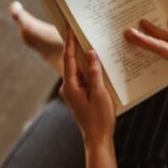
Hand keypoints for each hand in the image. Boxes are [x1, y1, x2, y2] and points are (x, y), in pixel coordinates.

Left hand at [60, 28, 115, 143]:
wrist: (97, 139)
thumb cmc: (99, 118)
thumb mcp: (99, 93)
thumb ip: (94, 72)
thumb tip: (90, 53)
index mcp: (70, 86)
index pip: (68, 58)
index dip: (69, 42)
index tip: (69, 28)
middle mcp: (68, 88)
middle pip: (72, 63)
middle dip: (77, 48)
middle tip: (81, 31)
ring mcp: (73, 93)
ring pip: (79, 71)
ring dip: (85, 60)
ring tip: (92, 45)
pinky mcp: (79, 96)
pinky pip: (84, 79)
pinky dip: (90, 72)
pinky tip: (99, 66)